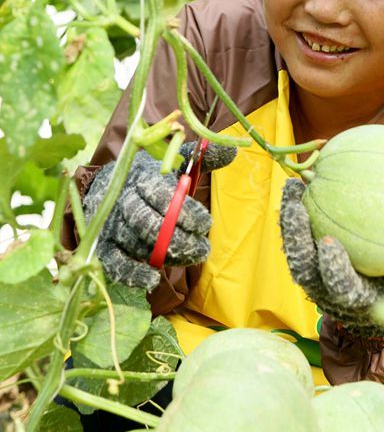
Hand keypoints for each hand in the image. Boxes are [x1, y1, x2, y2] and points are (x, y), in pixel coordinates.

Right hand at [83, 142, 236, 290]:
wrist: (106, 184)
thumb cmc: (151, 176)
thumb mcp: (175, 164)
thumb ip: (202, 159)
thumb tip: (232, 151)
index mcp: (143, 179)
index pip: (164, 197)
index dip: (187, 213)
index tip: (207, 223)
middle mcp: (124, 202)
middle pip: (149, 225)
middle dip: (179, 239)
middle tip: (203, 249)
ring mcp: (112, 225)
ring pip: (137, 245)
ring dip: (165, 256)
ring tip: (189, 257)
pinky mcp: (104, 246)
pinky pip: (115, 264)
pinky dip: (132, 274)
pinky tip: (153, 279)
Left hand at [279, 178, 383, 337]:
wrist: (373, 315)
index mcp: (355, 300)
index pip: (339, 287)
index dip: (332, 268)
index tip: (331, 244)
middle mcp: (326, 293)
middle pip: (303, 269)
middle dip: (297, 239)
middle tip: (298, 206)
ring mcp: (312, 281)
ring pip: (294, 254)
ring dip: (289, 222)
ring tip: (291, 187)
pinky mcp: (307, 267)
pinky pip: (296, 240)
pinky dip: (294, 215)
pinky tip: (297, 184)